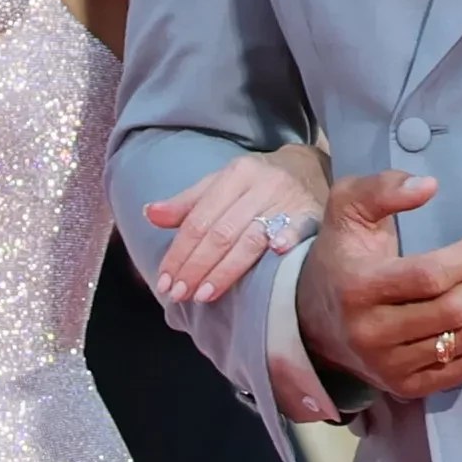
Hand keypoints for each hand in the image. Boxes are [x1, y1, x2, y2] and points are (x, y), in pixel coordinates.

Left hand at [143, 141, 329, 305]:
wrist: (310, 167)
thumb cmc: (258, 182)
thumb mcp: (222, 185)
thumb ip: (188, 204)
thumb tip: (149, 214)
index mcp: (235, 175)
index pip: (199, 220)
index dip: (179, 253)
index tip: (165, 282)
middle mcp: (260, 185)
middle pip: (221, 232)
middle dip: (196, 267)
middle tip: (179, 294)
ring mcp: (287, 199)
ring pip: (251, 237)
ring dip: (226, 269)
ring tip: (204, 295)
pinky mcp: (312, 213)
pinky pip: (299, 227)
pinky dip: (288, 238)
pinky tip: (277, 253)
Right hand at [294, 169, 461, 401]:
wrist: (313, 317)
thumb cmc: (341, 255)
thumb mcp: (348, 207)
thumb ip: (384, 188)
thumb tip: (429, 187)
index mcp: (358, 288)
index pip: (430, 276)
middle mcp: (371, 333)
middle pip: (454, 310)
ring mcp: (388, 366)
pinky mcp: (404, 387)